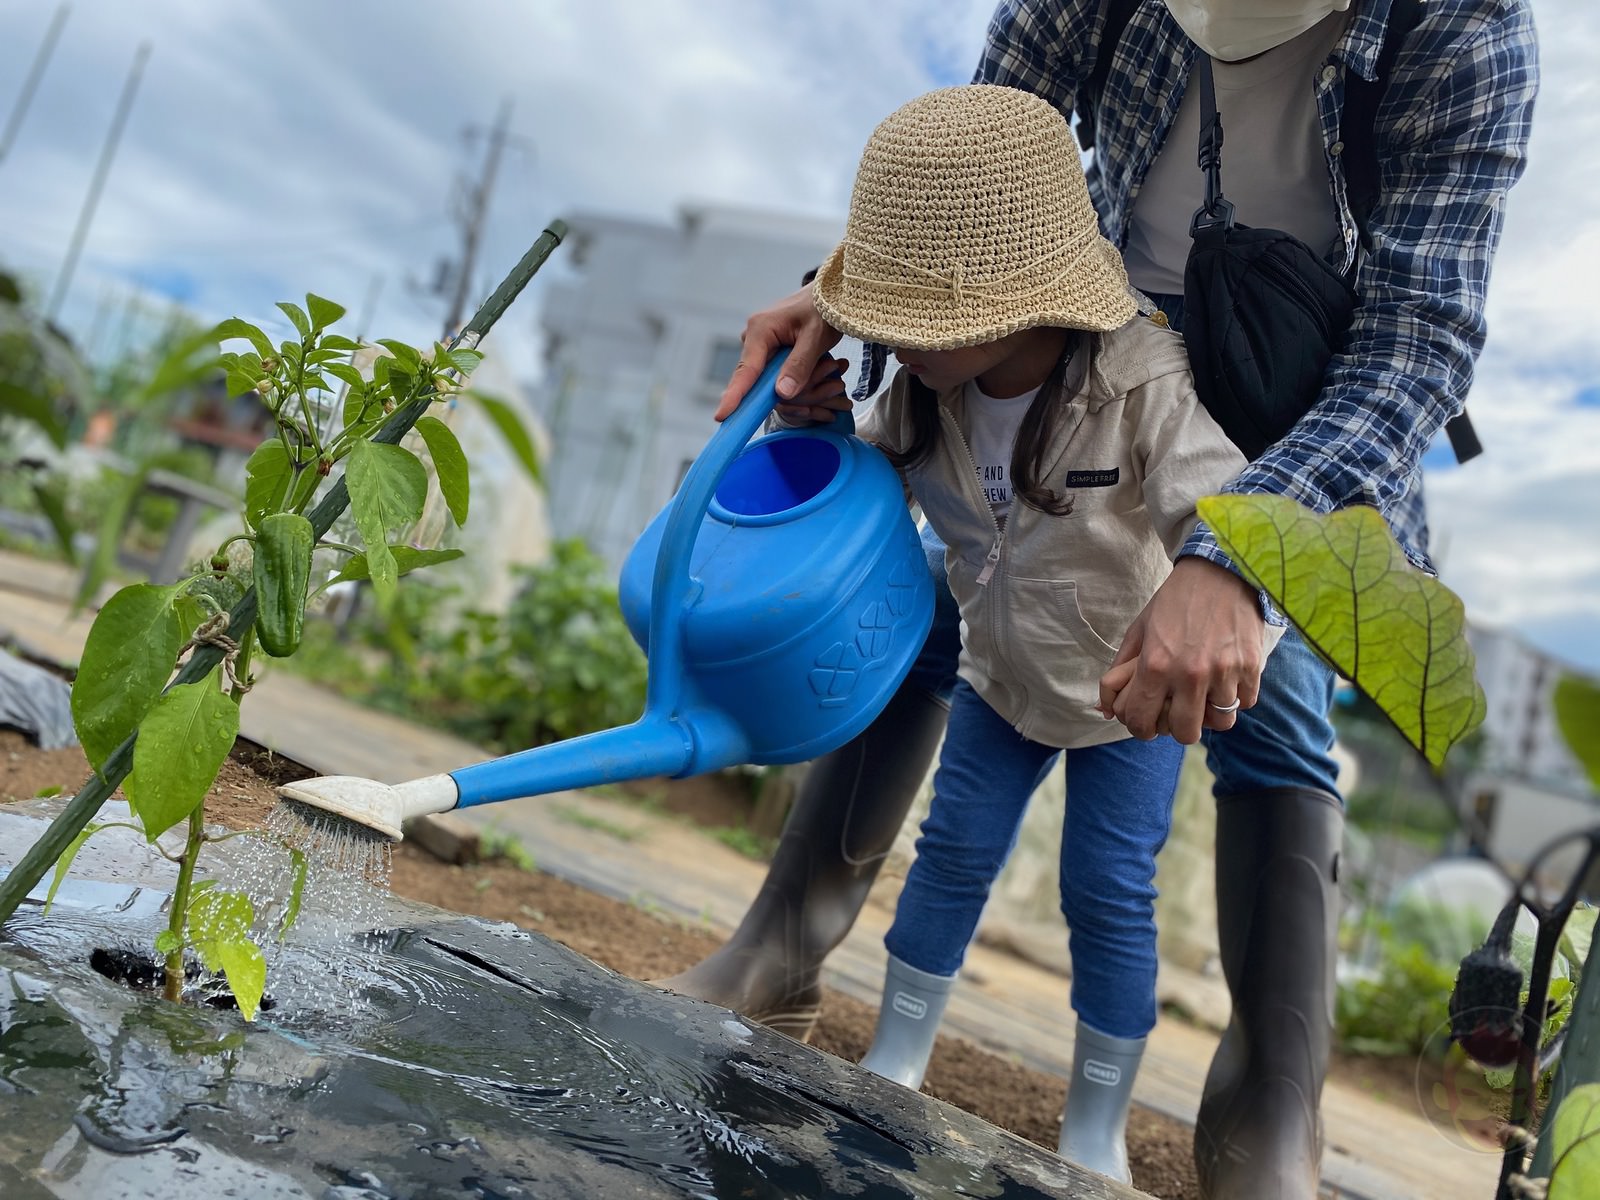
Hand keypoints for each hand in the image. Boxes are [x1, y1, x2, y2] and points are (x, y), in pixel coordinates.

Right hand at [713, 287, 843, 421]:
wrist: (831, 293)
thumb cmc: (825, 309)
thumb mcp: (816, 338)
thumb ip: (799, 366)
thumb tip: (782, 394)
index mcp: (760, 329)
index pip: (746, 370)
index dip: (734, 396)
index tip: (721, 416)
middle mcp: (754, 336)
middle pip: (755, 377)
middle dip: (776, 391)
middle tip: (813, 394)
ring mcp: (759, 342)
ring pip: (766, 376)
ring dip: (791, 382)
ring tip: (824, 366)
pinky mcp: (769, 347)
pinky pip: (773, 371)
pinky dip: (791, 377)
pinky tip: (813, 369)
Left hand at [1096, 558, 1266, 744]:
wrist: (1220, 571)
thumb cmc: (1174, 602)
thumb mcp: (1139, 630)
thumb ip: (1120, 672)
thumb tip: (1105, 709)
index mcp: (1155, 665)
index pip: (1143, 723)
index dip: (1142, 729)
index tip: (1147, 722)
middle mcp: (1190, 673)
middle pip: (1186, 733)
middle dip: (1179, 727)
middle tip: (1179, 711)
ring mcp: (1224, 672)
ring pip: (1221, 722)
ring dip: (1212, 712)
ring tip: (1206, 693)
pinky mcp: (1251, 666)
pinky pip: (1245, 702)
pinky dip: (1236, 696)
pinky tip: (1226, 678)